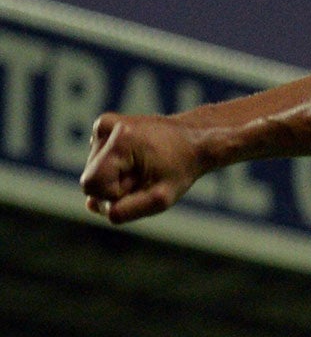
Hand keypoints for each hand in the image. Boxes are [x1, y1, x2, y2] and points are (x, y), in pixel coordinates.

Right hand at [79, 112, 207, 223]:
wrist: (194, 139)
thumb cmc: (181, 168)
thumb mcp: (162, 198)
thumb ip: (128, 210)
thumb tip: (92, 206)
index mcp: (119, 140)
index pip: (92, 185)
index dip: (113, 196)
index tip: (141, 186)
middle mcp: (105, 128)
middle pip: (90, 179)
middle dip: (116, 187)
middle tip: (144, 178)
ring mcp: (102, 126)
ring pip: (93, 172)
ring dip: (118, 178)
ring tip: (143, 168)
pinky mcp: (103, 127)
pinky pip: (98, 161)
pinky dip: (117, 167)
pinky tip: (137, 160)